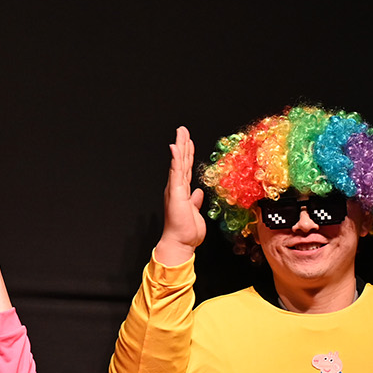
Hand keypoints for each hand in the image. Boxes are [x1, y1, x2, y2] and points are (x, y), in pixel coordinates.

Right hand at [155, 126, 206, 264]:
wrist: (180, 243)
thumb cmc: (186, 232)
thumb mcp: (194, 213)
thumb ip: (195, 201)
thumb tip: (198, 193)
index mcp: (182, 192)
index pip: (186, 169)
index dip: (188, 155)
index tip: (189, 142)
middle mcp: (177, 188)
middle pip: (181, 162)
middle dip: (183, 145)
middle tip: (183, 130)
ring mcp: (175, 189)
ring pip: (178, 163)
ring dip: (179, 146)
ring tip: (180, 132)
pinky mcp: (175, 192)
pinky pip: (176, 172)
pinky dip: (175, 158)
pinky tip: (174, 147)